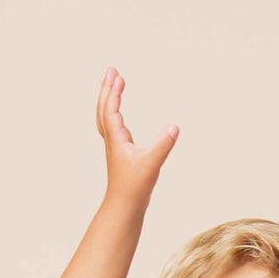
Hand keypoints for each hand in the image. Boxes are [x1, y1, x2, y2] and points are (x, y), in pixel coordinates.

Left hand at [97, 67, 177, 208]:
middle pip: (103, 109)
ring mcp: (114, 146)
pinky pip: (111, 127)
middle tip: (111, 70)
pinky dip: (112, 114)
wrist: (124, 207)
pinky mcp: (119, 153)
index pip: (111, 110)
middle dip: (107, 89)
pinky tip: (119, 115)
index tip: (118, 76)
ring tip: (112, 85)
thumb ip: (163, 144)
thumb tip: (175, 126)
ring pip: (105, 117)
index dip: (114, 92)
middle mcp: (112, 140)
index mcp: (116, 139)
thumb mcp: (152, 164)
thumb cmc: (135, 187)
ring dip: (107, 100)